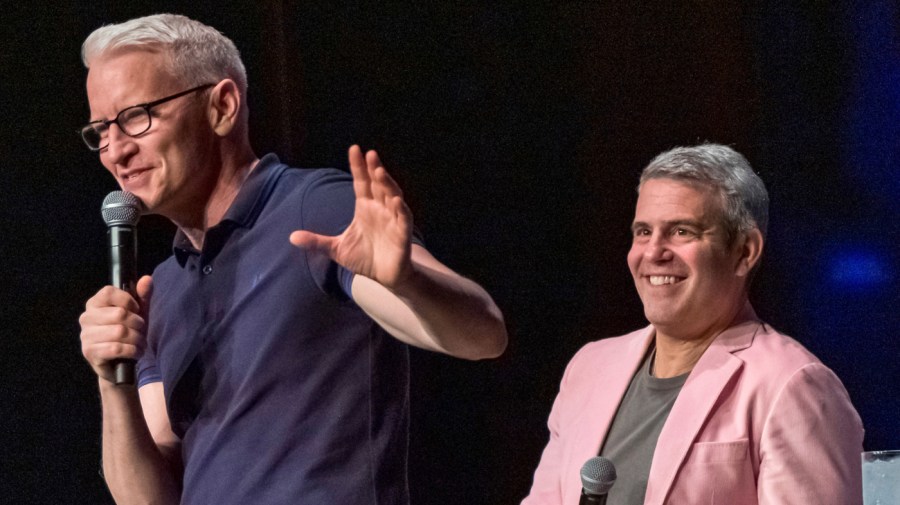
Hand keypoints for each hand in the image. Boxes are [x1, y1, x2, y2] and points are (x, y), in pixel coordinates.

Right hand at [79, 275, 152, 382]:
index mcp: (95, 303)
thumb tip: (147, 279)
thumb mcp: (138, 313)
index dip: (128, 301)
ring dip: (137, 339)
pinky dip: (131, 350)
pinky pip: (116, 348)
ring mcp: (85, 335)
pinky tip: (135, 352)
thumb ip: (143, 295)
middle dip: (137, 324)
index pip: (108, 292)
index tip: (137, 310)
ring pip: (120, 332)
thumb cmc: (128, 332)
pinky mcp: (89, 352)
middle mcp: (86, 317)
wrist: (120, 363)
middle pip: (119, 314)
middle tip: (141, 331)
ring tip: (140, 343)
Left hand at [290, 145, 413, 288]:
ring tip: (380, 172)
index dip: (358, 166)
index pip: (361, 182)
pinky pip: (404, 218)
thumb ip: (316, 241)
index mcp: (364, 208)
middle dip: (374, 169)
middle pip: (378, 184)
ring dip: (388, 184)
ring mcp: (393, 219)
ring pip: (392, 196)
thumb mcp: (336, 249)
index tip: (354, 149)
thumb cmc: (363, 258)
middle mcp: (380, 209)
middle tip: (370, 154)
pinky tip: (396, 200)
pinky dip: (401, 209)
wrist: (382, 278)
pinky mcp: (402, 233)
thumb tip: (291, 237)